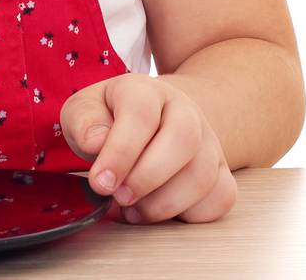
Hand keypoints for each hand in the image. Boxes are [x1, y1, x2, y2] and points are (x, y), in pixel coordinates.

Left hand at [59, 73, 236, 222]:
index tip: (100, 183)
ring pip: (202, 174)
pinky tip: (161, 210)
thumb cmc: (112, 118)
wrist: (154, 117)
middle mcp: (184, 110)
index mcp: (145, 91)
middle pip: (183, 139)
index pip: (140, 114)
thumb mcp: (85, 110)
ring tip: (133, 210)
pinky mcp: (221, 170)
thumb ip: (84, 122)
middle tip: (119, 198)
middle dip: (147, 178)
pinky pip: (221, 196)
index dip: (120, 152)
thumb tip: (96, 141)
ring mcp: (208, 140)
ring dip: (164, 203)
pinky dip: (191, 214)